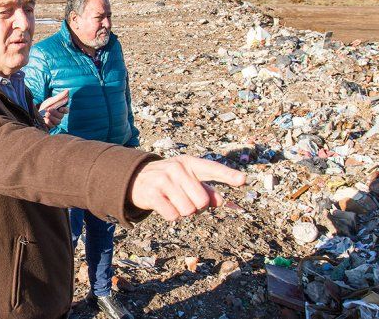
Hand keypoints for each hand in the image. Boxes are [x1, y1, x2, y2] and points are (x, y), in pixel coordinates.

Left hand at [38, 90, 68, 127]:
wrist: (36, 111)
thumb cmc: (46, 105)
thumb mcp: (51, 100)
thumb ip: (59, 96)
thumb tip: (67, 91)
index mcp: (61, 109)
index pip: (66, 110)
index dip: (64, 110)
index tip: (60, 109)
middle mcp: (59, 116)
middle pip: (61, 116)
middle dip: (55, 113)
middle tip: (49, 109)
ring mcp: (55, 122)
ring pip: (57, 121)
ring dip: (52, 117)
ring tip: (46, 114)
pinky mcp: (50, 126)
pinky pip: (52, 126)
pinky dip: (49, 122)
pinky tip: (45, 120)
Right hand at [129, 155, 245, 220]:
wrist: (135, 178)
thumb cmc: (168, 180)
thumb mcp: (187, 179)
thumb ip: (206, 189)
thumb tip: (221, 201)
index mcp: (188, 163)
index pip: (211, 168)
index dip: (228, 175)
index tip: (242, 180)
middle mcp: (176, 168)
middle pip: (201, 201)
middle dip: (197, 207)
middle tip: (186, 200)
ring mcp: (163, 180)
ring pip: (188, 210)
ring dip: (183, 212)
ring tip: (173, 202)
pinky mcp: (152, 194)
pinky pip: (173, 215)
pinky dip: (171, 215)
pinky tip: (164, 205)